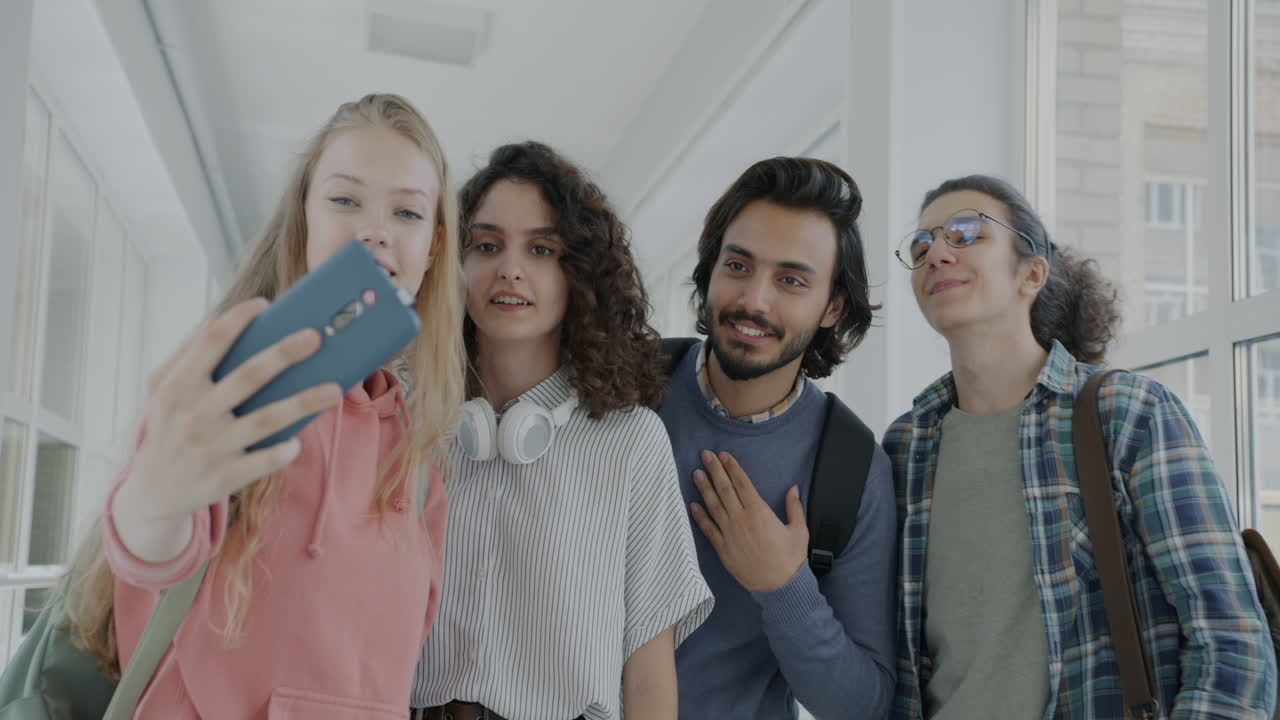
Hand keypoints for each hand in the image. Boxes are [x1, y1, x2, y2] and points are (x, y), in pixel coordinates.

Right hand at [117, 298, 342, 527]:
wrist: (155, 490)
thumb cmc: (169, 427)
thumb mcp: (161, 391)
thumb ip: (184, 356)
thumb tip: (213, 321)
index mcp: (177, 387)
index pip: (210, 343)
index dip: (238, 320)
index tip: (265, 304)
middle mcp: (193, 415)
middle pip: (248, 377)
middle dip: (283, 354)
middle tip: (315, 337)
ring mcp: (210, 447)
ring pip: (266, 420)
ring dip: (303, 403)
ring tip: (334, 389)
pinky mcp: (224, 477)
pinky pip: (263, 461)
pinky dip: (282, 451)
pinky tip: (299, 441)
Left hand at [690, 450, 807, 591]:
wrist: (778, 587)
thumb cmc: (790, 560)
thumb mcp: (799, 530)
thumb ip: (794, 507)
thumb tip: (793, 489)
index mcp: (759, 512)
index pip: (742, 483)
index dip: (732, 468)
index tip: (724, 455)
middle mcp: (741, 519)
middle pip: (724, 489)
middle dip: (714, 470)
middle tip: (705, 455)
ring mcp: (729, 534)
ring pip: (713, 505)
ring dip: (704, 488)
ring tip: (696, 473)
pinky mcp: (722, 548)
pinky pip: (707, 529)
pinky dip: (699, 516)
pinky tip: (693, 505)